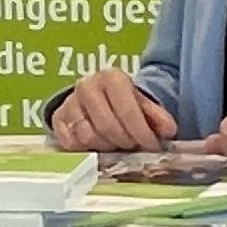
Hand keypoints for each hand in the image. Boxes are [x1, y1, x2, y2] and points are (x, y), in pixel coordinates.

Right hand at [52, 68, 175, 151]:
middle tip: (133, 146)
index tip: (151, 145)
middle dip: (124, 141)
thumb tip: (169, 130)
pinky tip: (98, 146)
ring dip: (106, 147)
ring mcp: (69, 102)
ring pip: (88, 137)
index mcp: (111, 77)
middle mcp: (86, 85)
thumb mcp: (142, 104)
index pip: (127, 110)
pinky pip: (72, 143)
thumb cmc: (121, 102)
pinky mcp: (57, 119)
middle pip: (107, 126)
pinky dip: (87, 149)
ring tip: (116, 144)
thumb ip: (156, 116)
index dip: (141, 132)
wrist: (96, 97)